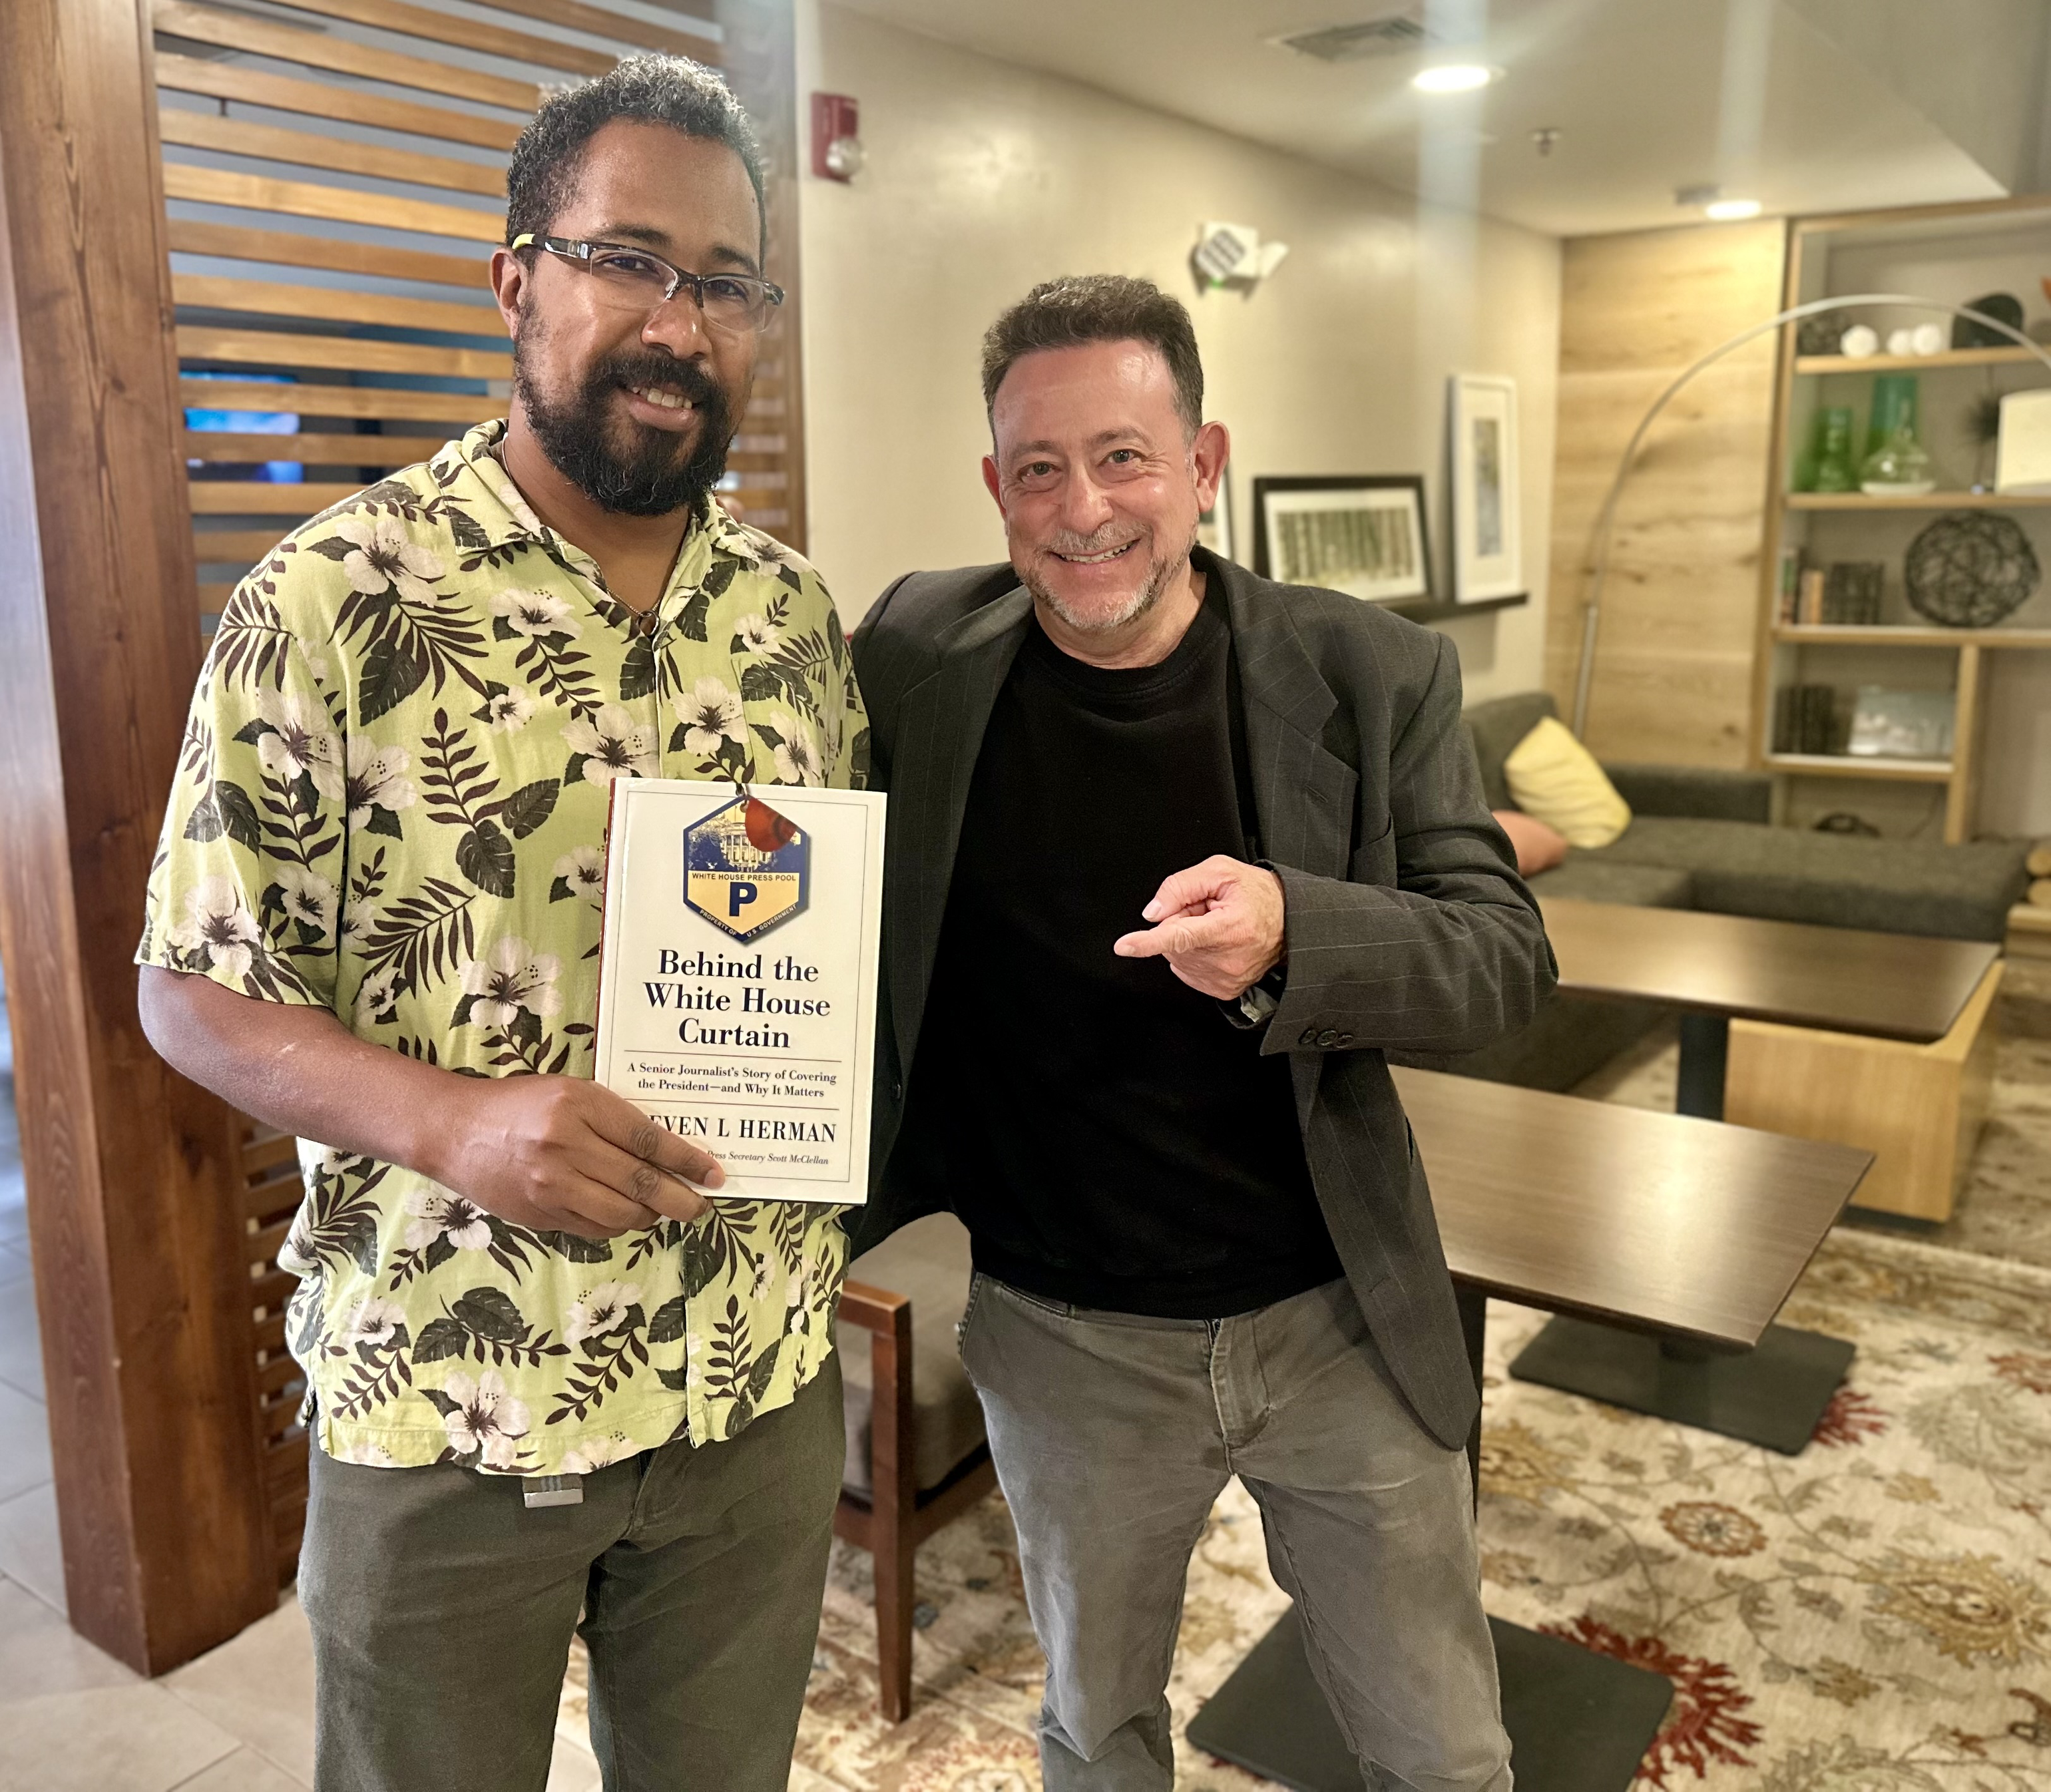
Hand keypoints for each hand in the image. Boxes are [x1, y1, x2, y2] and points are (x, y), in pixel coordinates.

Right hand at [428, 1075, 724, 1238]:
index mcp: (579, 1105)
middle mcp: (566, 1146)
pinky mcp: (540, 1214)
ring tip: (662, 1209)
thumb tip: (669, 1152)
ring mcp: (551, 1185)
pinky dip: (617, 1225)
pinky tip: (624, 1214)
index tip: (714, 1173)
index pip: (649, 1140)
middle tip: (700, 1205)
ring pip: (622, 1213)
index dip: (688, 1160)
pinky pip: (594, 1229)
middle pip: (641, 1182)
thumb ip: (615, 1118)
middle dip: (681, 1199)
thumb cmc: (521, 1104)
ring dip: (650, 1216)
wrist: (456, 1132)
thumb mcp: (571, 1093)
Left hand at [1113, 855, 1285, 999]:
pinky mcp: (1224, 989)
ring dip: (1188, 939)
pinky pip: (1188, 970)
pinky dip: (1194, 955)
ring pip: (1178, 957)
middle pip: (1173, 942)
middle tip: (1206, 910)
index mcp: (1229, 928)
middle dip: (1179, 922)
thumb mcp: (1221, 871)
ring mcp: (1226, 978)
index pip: (1180, 935)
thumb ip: (1182, 886)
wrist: (1290, 922)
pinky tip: (1215, 943)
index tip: (1125, 946)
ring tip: (1215, 925)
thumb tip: (1154, 911)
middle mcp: (1228, 958)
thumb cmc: (1260, 896)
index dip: (1148, 941)